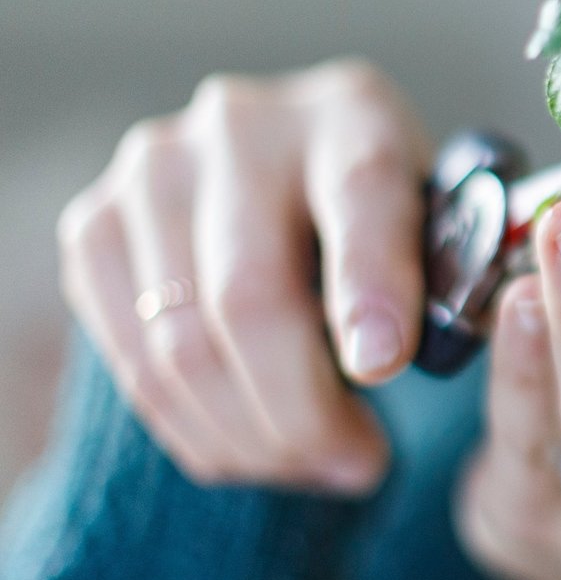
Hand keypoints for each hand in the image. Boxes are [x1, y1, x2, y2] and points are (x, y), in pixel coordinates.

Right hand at [57, 59, 430, 491]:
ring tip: (312, 466)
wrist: (289, 176)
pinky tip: (249, 450)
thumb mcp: (439, 226)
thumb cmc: (388, 219)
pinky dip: (193, 426)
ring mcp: (155, 172)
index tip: (383, 367)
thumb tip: (414, 358)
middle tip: (358, 465)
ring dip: (251, 434)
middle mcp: (244, 126)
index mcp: (353, 112)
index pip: (360, 194)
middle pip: (251, 294)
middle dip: (304, 407)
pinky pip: (130, 357)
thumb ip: (445, 276)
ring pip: (182, 341)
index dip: (369, 286)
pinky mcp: (95, 223)